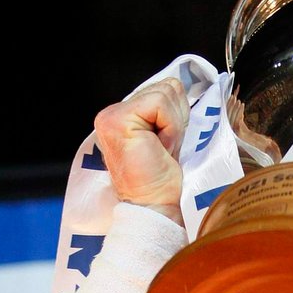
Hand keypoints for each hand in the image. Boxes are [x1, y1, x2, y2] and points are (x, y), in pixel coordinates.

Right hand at [93, 77, 190, 216]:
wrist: (154, 206)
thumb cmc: (161, 181)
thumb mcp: (166, 136)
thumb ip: (166, 112)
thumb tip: (180, 86)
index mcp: (122, 115)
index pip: (162, 89)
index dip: (176, 117)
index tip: (167, 145)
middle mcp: (112, 112)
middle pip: (166, 87)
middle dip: (176, 120)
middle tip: (164, 149)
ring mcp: (112, 115)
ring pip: (165, 93)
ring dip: (173, 125)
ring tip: (161, 149)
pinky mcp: (119, 120)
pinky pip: (160, 104)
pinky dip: (170, 127)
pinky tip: (160, 147)